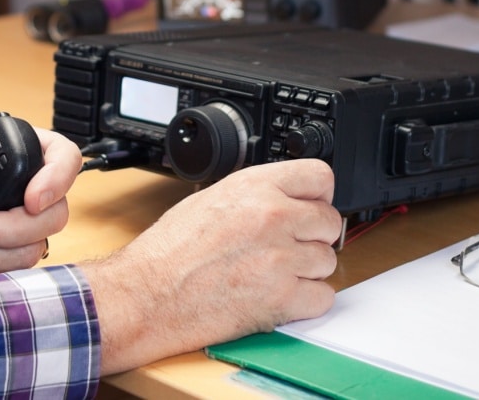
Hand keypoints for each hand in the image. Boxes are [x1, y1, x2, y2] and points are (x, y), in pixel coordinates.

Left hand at [0, 125, 80, 279]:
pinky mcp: (3, 259)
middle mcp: (28, 191)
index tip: (31, 201)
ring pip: (28, 253)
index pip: (65, 160)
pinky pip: (2, 275)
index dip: (57, 182)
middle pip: (53, 218)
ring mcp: (19, 229)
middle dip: (8, 230)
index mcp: (22, 153)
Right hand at [81, 159, 342, 373]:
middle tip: (288, 247)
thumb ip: (256, 195)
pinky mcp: (282, 298)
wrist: (148, 295)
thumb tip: (286, 198)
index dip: (317, 195)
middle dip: (312, 236)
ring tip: (275, 274)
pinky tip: (281, 296)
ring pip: (328, 261)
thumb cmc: (169, 252)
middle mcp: (273, 217)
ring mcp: (280, 258)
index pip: (320, 177)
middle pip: (329, 221)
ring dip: (308, 270)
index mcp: (255, 187)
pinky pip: (323, 297)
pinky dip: (307, 301)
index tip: (310, 207)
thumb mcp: (212, 199)